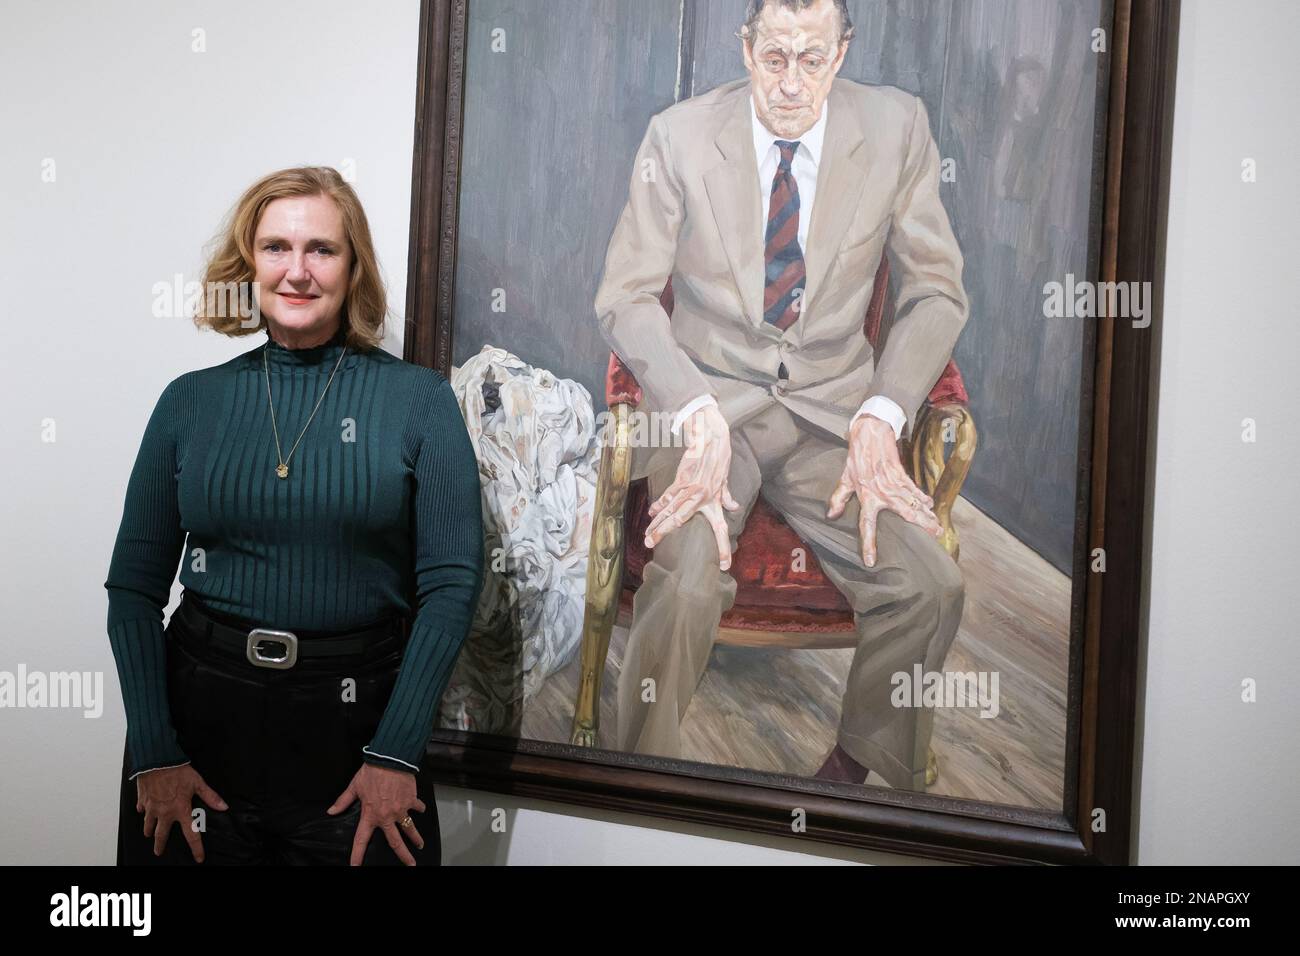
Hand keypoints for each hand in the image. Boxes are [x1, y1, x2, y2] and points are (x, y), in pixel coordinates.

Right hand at [135, 764, 227, 862]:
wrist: (157, 760)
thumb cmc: (178, 770)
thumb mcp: (198, 783)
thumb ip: (210, 797)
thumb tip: (223, 807)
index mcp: (180, 810)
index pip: (191, 834)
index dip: (196, 848)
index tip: (198, 858)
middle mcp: (164, 812)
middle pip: (161, 835)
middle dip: (160, 845)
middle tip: (159, 852)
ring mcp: (151, 807)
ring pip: (148, 825)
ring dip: (149, 831)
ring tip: (149, 835)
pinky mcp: (142, 800)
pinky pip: (141, 809)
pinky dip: (143, 812)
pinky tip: (144, 811)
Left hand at [328, 762, 425, 865]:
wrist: (391, 759)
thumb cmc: (372, 772)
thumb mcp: (355, 786)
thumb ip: (343, 801)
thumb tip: (331, 811)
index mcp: (370, 815)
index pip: (362, 839)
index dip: (358, 854)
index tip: (356, 866)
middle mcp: (387, 816)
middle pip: (396, 842)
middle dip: (404, 855)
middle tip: (410, 864)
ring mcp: (401, 809)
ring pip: (410, 828)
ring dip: (416, 838)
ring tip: (420, 845)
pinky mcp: (411, 800)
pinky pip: (417, 807)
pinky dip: (419, 808)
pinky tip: (421, 809)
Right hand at [644, 402, 740, 568]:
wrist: (711, 438)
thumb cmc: (719, 458)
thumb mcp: (725, 480)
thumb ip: (727, 496)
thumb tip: (734, 508)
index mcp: (715, 503)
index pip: (721, 531)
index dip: (724, 548)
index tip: (724, 566)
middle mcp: (702, 499)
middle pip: (680, 521)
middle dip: (664, 534)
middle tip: (651, 545)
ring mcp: (690, 490)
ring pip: (670, 511)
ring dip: (657, 523)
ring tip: (647, 535)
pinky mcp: (681, 480)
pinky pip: (668, 496)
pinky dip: (659, 505)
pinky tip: (651, 513)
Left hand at [827, 413, 942, 566]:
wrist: (870, 433)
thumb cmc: (856, 458)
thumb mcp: (844, 478)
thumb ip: (838, 498)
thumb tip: (831, 516)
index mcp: (867, 497)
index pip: (867, 526)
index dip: (868, 545)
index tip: (871, 562)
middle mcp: (883, 494)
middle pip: (905, 515)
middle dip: (921, 527)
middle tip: (933, 538)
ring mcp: (894, 484)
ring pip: (914, 504)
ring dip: (927, 516)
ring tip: (937, 527)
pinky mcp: (902, 475)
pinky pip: (915, 490)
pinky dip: (923, 498)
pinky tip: (931, 506)